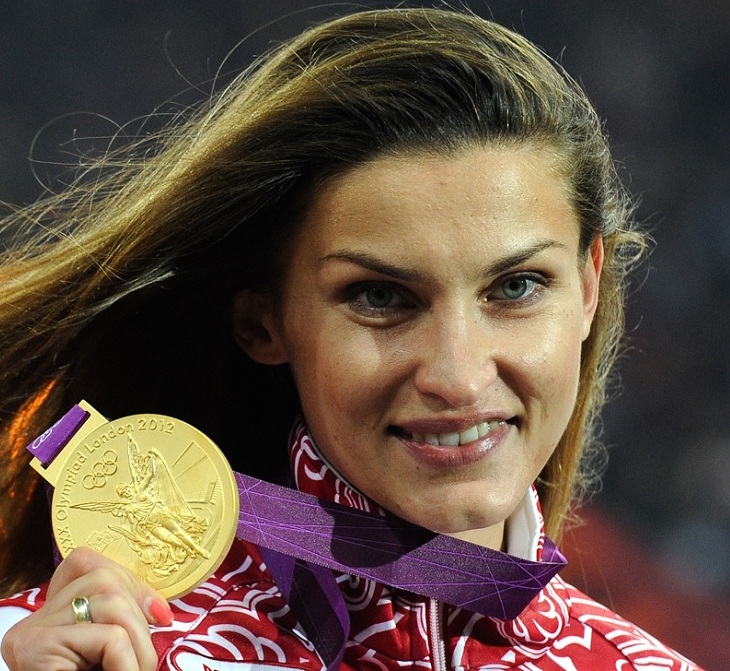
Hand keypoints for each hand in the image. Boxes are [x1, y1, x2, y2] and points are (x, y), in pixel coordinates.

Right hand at [1, 547, 172, 670]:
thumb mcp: (112, 652)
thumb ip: (123, 622)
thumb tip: (162, 611)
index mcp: (50, 614)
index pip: (85, 562)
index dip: (130, 581)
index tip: (159, 615)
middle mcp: (32, 620)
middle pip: (105, 578)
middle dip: (140, 617)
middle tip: (144, 662)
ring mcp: (30, 635)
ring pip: (112, 602)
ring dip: (140, 644)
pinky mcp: (36, 652)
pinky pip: (109, 638)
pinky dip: (129, 663)